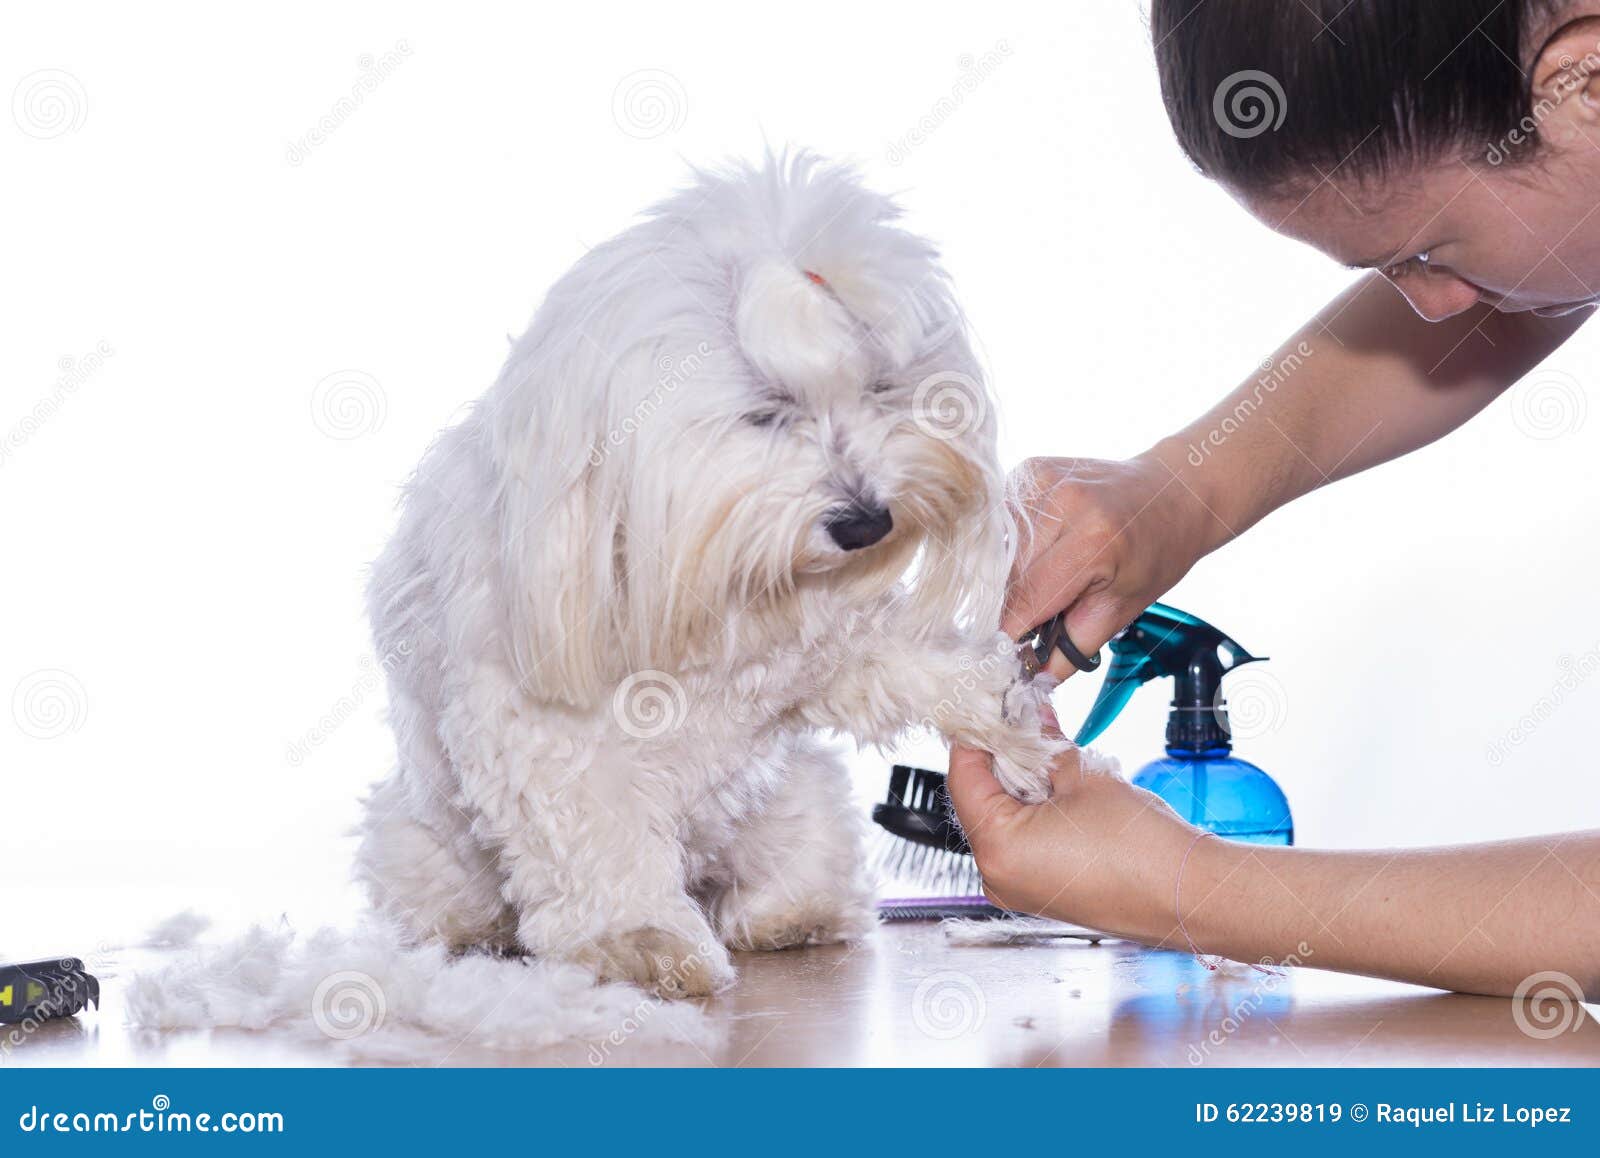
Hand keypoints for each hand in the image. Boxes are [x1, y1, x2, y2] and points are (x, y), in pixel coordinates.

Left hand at [945, 739, 1196, 941]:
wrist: (1189, 894)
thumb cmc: (1142, 847)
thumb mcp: (1083, 776)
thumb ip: (1045, 742)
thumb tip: (1029, 715)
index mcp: (997, 848)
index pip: (962, 776)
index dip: (975, 736)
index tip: (988, 709)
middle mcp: (997, 876)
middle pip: (979, 799)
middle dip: (1001, 757)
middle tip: (1022, 722)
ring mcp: (1019, 889)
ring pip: (1002, 819)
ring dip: (1020, 783)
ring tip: (1047, 752)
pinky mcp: (1042, 892)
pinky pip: (1022, 842)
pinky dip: (1034, 811)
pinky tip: (1058, 786)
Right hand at [1004, 454, 1217, 677]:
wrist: (1173, 491)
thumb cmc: (1156, 551)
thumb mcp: (1123, 609)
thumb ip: (1072, 649)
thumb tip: (1030, 682)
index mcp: (1093, 540)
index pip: (1026, 601)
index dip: (1008, 635)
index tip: (1000, 660)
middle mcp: (1061, 502)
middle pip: (1005, 577)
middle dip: (1011, 608)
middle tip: (1033, 621)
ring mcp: (1041, 480)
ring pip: (997, 551)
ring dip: (1007, 577)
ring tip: (1045, 580)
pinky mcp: (1029, 469)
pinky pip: (1001, 523)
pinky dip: (1011, 547)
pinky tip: (1041, 547)